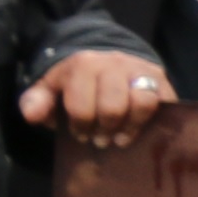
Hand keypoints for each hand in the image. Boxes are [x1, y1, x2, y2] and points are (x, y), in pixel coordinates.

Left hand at [19, 48, 171, 149]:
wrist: (104, 56)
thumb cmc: (74, 82)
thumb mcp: (49, 88)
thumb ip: (36, 101)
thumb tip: (33, 116)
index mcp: (83, 65)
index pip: (81, 106)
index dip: (80, 127)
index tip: (80, 134)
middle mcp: (113, 63)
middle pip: (113, 107)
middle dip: (105, 130)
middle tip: (100, 139)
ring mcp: (140, 69)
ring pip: (143, 102)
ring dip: (131, 127)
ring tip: (121, 137)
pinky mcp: (161, 77)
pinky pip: (164, 102)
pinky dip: (153, 120)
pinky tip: (139, 128)